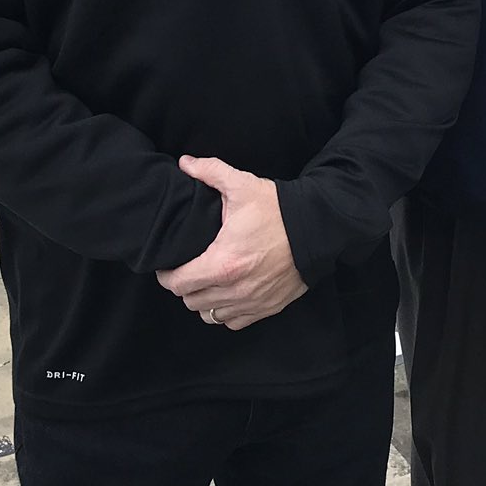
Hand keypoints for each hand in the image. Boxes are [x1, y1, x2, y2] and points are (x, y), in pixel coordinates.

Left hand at [155, 156, 307, 329]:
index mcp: (222, 263)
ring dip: (205, 300)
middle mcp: (234, 289)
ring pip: (211, 314)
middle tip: (188, 270)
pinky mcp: (267, 307)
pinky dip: (227, 311)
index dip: (167, 275)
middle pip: (191, 301)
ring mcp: (251, 302)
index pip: (177, 284)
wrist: (318, 228)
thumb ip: (210, 172)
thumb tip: (185, 163)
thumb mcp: (242, 185)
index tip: (168, 267)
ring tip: (208, 282)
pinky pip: (234, 321)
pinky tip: (229, 292)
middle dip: (185, 286)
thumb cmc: (278, 210)